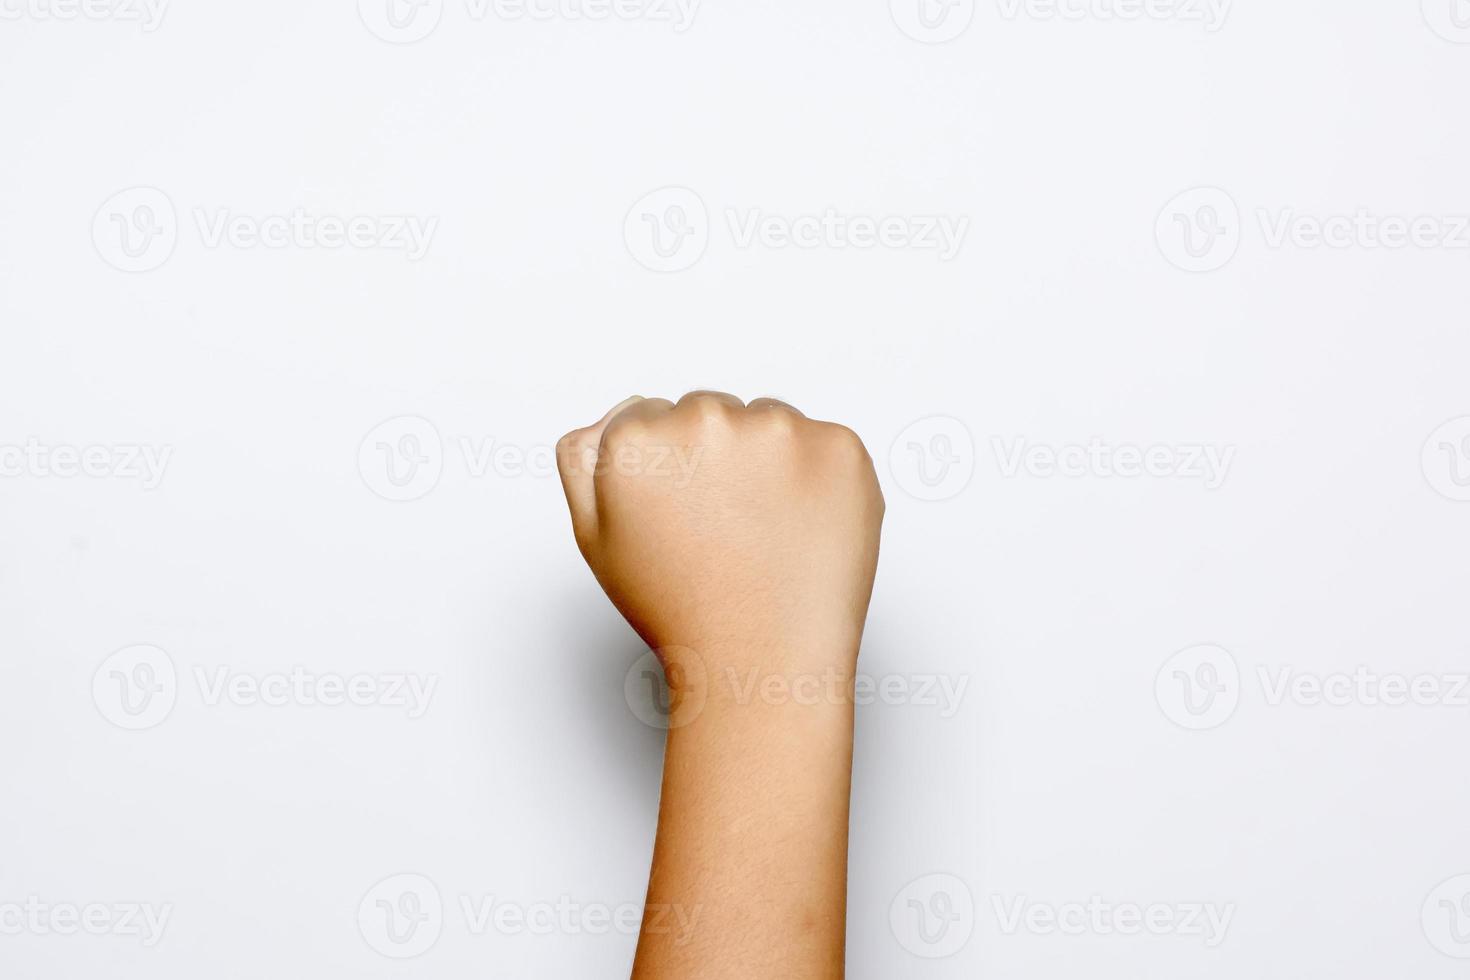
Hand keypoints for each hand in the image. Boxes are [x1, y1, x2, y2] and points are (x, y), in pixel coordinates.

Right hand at [556, 391, 883, 676]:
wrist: (760, 659)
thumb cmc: (678, 608)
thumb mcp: (596, 537)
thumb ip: (584, 458)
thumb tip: (622, 407)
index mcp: (638, 437)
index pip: (656, 417)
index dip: (671, 472)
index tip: (683, 515)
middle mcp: (706, 419)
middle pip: (713, 413)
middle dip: (719, 457)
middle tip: (726, 529)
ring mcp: (780, 430)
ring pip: (770, 423)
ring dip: (771, 462)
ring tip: (765, 533)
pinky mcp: (840, 448)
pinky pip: (825, 443)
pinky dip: (820, 479)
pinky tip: (803, 529)